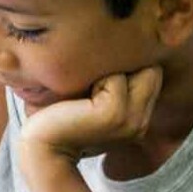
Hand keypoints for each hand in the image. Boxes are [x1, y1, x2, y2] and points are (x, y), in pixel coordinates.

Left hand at [19, 67, 163, 162]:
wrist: (40, 149)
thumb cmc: (56, 118)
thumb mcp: (90, 97)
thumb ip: (110, 80)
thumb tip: (121, 42)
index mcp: (139, 118)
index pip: (152, 70)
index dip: (128, 62)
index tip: (97, 70)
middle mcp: (141, 121)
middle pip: (150, 67)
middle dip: (122, 62)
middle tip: (88, 79)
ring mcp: (132, 120)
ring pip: (135, 68)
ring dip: (107, 68)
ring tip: (82, 88)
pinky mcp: (115, 115)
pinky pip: (115, 77)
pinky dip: (95, 77)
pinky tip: (76, 97)